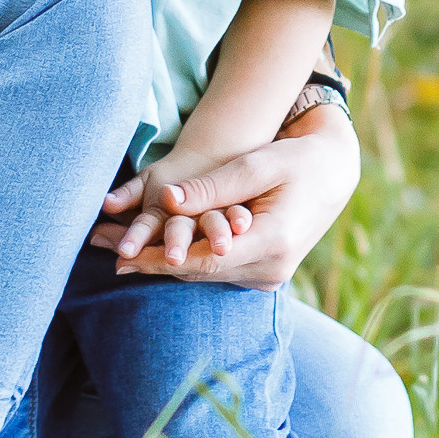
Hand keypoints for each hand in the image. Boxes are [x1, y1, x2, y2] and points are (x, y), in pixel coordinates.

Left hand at [90, 106, 359, 288]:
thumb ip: (213, 186)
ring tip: (117, 253)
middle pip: (199, 273)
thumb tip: (167, 201)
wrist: (335, 173)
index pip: (203, 261)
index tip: (121, 257)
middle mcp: (271, 269)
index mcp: (273, 243)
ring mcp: (269, 276)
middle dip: (150, 263)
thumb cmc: (297, 160)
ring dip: (162, 264)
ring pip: (205, 275)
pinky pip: (216, 271)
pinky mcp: (263, 273)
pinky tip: (151, 254)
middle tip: (104, 251)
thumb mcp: (257, 164)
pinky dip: (184, 262)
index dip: (159, 261)